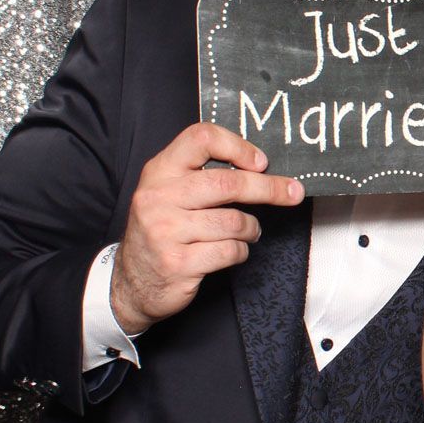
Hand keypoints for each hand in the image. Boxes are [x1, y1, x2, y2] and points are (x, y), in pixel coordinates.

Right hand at [110, 123, 303, 333]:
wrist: (131, 283)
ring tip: (249, 231)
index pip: (200, 138)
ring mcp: (164, 231)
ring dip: (252, 228)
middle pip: (228, 182)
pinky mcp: (177, 263)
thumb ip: (201, 175)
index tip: (261, 162)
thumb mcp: (169, 193)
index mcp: (159, 172)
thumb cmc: (162, 231)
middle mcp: (158, 197)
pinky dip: (240, 251)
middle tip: (293, 193)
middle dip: (268, 188)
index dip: (237, 146)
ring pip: (233, 221)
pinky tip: (233, 251)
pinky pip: (229, 251)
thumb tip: (259, 166)